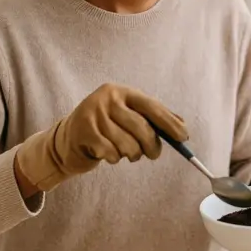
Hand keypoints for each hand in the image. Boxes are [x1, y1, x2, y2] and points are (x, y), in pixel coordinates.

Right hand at [14, 83, 186, 194]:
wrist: (67, 138)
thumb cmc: (106, 127)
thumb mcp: (128, 116)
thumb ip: (153, 119)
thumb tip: (182, 127)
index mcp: (122, 92)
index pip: (151, 106)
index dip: (169, 123)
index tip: (183, 137)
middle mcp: (107, 99)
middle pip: (141, 127)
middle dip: (152, 146)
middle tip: (153, 155)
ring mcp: (94, 114)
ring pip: (127, 144)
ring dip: (131, 154)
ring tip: (125, 152)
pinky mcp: (83, 132)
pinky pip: (112, 153)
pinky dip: (114, 158)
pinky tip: (108, 154)